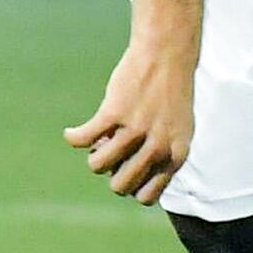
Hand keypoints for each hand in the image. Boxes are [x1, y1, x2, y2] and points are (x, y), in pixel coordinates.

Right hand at [63, 33, 197, 205]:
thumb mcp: (179, 130)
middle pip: (119, 187)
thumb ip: (163, 157)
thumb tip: (128, 183)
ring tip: (99, 139)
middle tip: (113, 152)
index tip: (127, 168)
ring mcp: (137, 130)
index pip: (146, 197)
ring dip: (93, 155)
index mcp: (176, 155)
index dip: (131, 187)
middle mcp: (158, 146)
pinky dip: (73, 137)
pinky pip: (82, 139)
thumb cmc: (171, 95)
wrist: (168, 55)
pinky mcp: (115, 113)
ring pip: (97, 165)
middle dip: (110, 174)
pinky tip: (73, 131)